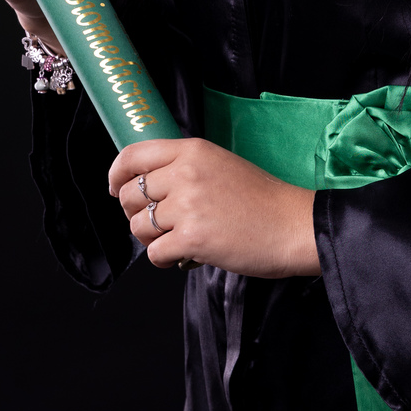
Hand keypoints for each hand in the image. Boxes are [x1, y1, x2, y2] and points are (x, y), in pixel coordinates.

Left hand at [110, 138, 320, 278]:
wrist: (294, 225)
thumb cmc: (264, 200)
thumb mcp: (222, 165)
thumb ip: (186, 169)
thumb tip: (149, 187)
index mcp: (193, 151)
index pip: (134, 155)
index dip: (117, 174)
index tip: (117, 188)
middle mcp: (185, 174)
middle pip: (130, 195)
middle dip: (135, 214)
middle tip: (156, 224)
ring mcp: (188, 207)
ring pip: (138, 226)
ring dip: (151, 238)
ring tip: (175, 240)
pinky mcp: (192, 239)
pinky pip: (155, 253)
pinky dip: (165, 259)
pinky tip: (184, 256)